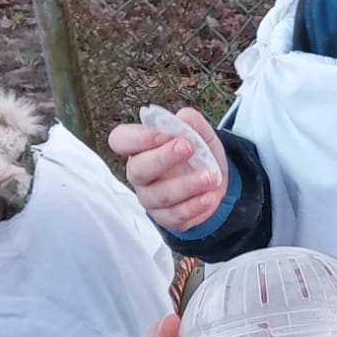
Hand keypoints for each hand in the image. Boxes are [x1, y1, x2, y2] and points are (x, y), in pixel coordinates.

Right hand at [109, 110, 228, 234]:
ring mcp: (151, 198)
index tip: (163, 134)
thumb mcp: (199, 132)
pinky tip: (208, 197)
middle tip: (187, 148)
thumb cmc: (198, 155)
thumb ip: (190, 121)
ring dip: (186, 185)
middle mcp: (140, 174)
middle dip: (162, 158)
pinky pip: (175, 215)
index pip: (120, 140)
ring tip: (210, 177)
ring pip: (159, 195)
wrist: (216, 183)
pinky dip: (194, 206)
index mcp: (141, 148)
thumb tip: (182, 119)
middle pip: (137, 169)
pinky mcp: (166, 217)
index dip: (137, 138)